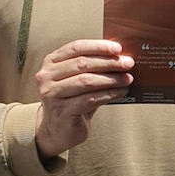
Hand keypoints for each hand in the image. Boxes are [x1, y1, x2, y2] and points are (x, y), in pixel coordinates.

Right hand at [34, 40, 134, 158]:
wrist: (60, 129)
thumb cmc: (73, 100)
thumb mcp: (80, 78)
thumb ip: (94, 65)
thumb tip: (121, 56)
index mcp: (51, 62)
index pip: (76, 47)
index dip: (98, 46)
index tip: (118, 48)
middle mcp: (46, 76)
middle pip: (82, 64)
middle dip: (109, 62)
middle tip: (128, 63)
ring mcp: (51, 94)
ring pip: (86, 81)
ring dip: (111, 79)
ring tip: (127, 78)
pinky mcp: (61, 111)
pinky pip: (89, 99)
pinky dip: (108, 94)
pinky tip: (121, 92)